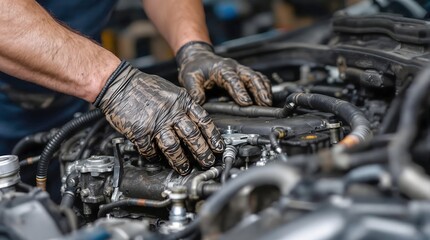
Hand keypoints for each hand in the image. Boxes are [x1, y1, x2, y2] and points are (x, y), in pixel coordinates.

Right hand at [94, 62, 224, 174]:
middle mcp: (171, 112)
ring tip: (184, 168)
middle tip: (207, 162)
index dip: (213, 136)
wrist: (118, 84)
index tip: (218, 147)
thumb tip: (194, 122)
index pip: (203, 120)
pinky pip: (150, 150)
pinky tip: (156, 159)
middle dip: (202, 152)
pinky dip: (154, 157)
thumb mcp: (170, 90)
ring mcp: (156, 123)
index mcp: (181, 101)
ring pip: (174, 147)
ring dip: (180, 161)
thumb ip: (183, 106)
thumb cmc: (143, 86)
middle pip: (192, 136)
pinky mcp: (140, 132)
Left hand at [176, 41, 271, 105]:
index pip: (232, 80)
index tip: (246, 102)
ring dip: (264, 89)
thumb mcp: (190, 79)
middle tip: (265, 103)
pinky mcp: (244, 74)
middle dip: (259, 90)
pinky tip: (268, 97)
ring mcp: (241, 70)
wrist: (198, 58)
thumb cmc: (195, 68)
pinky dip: (264, 87)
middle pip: (250, 77)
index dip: (240, 91)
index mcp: (221, 69)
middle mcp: (234, 68)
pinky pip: (258, 78)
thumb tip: (198, 102)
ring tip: (269, 102)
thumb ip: (194, 91)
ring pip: (257, 77)